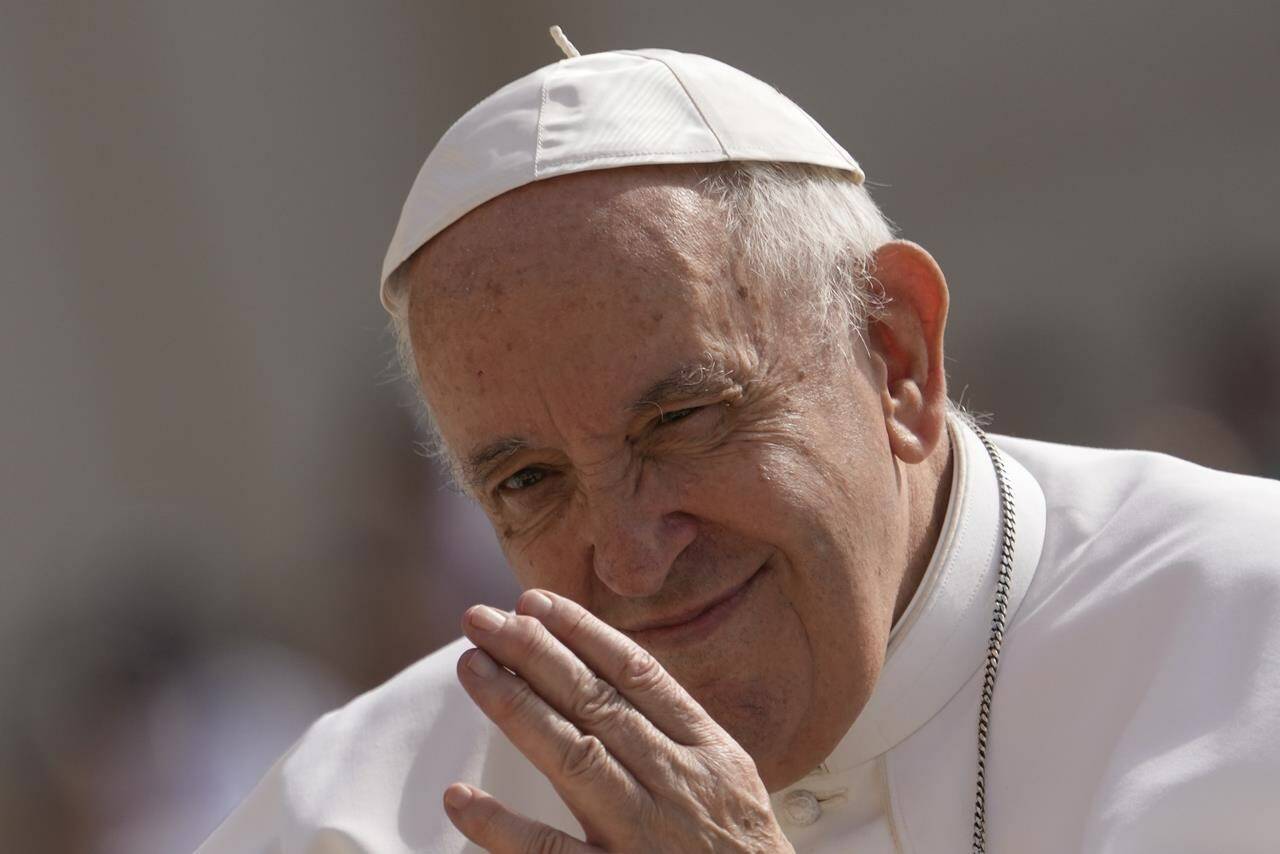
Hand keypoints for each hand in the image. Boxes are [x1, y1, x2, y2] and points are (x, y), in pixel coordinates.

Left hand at [444, 588, 793, 852]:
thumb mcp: (729, 781)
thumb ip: (678, 734)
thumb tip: (610, 678)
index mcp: (708, 751)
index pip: (637, 675)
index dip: (582, 633)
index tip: (534, 602)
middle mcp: (678, 783)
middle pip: (596, 703)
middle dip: (535, 653)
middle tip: (481, 618)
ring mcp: (645, 836)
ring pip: (574, 757)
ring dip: (516, 707)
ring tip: (472, 667)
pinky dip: (504, 826)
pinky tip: (461, 799)